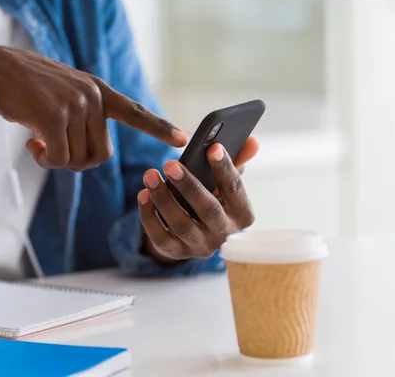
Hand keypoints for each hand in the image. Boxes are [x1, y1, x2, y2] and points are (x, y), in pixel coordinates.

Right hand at [0, 46, 187, 170]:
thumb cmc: (28, 90)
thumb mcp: (65, 95)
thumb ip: (85, 117)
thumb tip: (91, 155)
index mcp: (99, 91)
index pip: (135, 112)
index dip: (158, 127)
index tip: (182, 138)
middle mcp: (93, 97)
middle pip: (100, 154)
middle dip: (78, 161)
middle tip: (54, 151)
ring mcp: (75, 105)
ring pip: (78, 160)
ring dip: (56, 160)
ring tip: (38, 141)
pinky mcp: (55, 117)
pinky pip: (59, 160)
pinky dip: (44, 160)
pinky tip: (30, 142)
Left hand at [138, 137, 259, 261]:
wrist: (198, 231)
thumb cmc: (215, 198)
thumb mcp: (226, 182)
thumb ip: (238, 160)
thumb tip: (252, 141)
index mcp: (242, 214)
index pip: (235, 190)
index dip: (224, 169)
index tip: (213, 147)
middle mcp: (224, 233)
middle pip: (208, 211)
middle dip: (189, 186)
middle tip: (170, 164)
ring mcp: (200, 246)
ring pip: (181, 225)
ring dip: (164, 198)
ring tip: (150, 175)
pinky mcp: (177, 253)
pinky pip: (160, 237)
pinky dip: (149, 216)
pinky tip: (142, 194)